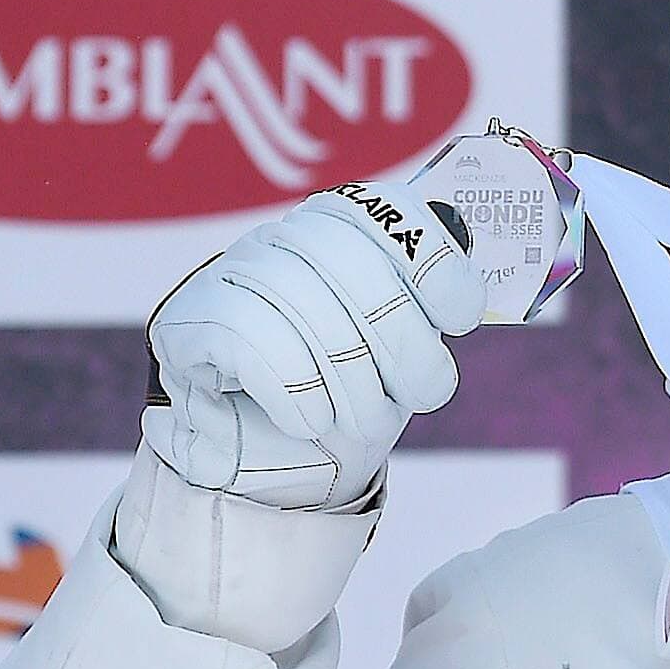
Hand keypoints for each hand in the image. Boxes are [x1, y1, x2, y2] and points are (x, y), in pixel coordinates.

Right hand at [144, 182, 484, 510]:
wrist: (266, 455)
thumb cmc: (344, 392)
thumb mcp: (399, 348)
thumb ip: (426, 309)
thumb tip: (477, 294)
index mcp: (343, 227)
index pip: (392, 214)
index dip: (434, 265)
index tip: (458, 318)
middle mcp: (286, 237)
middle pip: (358, 272)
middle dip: (405, 345)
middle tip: (423, 392)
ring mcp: (234, 273)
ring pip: (311, 313)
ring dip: (354, 386)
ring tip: (363, 419)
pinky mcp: (192, 320)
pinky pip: (258, 344)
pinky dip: (298, 394)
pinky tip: (311, 419)